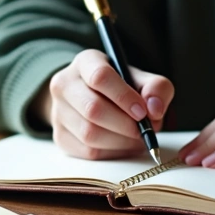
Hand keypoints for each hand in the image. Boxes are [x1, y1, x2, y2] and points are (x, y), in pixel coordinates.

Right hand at [34, 50, 173, 159]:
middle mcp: (64, 84)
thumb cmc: (121, 88)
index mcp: (86, 62)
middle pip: (93, 109)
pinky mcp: (59, 136)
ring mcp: (58, 111)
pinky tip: (123, 145)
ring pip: (89, 134)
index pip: (100, 77)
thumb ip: (156, 88)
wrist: (93, 99)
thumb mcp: (141, 79)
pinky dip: (112, 152)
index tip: (142, 112)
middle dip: (125, 125)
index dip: (124, 97)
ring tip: (136, 138)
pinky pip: (87, 151)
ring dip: (121, 141)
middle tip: (143, 130)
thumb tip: (154, 109)